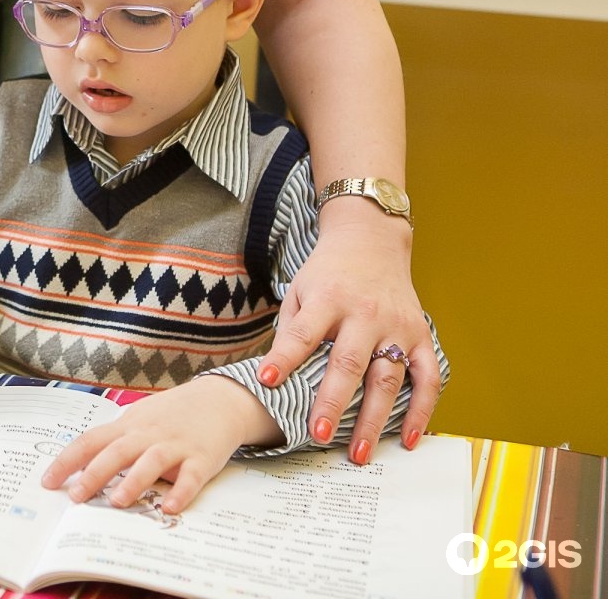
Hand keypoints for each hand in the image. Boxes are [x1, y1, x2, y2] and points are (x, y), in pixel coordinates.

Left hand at [41, 376, 279, 514]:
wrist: (219, 399)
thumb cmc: (172, 415)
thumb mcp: (139, 420)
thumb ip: (116, 441)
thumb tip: (82, 468)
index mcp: (128, 426)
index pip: (91, 440)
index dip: (67, 460)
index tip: (47, 481)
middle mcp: (148, 433)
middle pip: (116, 451)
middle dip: (94, 474)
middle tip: (74, 497)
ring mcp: (175, 444)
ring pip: (151, 461)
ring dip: (134, 480)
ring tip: (117, 501)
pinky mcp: (202, 458)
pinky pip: (191, 476)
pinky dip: (181, 492)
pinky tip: (170, 508)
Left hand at [257, 218, 439, 457]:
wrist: (371, 241)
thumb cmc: (328, 272)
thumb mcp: (300, 289)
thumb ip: (291, 328)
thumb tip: (275, 375)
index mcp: (328, 298)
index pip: (303, 332)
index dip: (284, 357)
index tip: (268, 381)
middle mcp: (365, 312)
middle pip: (348, 363)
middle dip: (333, 402)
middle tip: (318, 436)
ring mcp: (397, 325)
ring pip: (387, 378)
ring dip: (374, 420)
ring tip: (359, 453)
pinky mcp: (421, 335)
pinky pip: (427, 378)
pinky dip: (422, 410)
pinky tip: (410, 439)